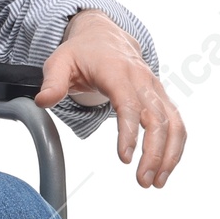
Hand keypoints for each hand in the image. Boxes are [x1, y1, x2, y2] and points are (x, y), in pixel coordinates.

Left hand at [34, 9, 185, 187]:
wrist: (104, 36)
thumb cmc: (81, 52)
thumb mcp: (59, 62)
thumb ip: (52, 82)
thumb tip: (42, 101)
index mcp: (117, 70)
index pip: (129, 103)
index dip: (129, 132)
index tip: (126, 159)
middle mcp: (142, 79)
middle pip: (157, 118)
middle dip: (153, 152)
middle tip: (142, 181)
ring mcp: (155, 88)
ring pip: (173, 122)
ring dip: (169, 154)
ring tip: (156, 182)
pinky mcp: (161, 98)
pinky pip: (176, 122)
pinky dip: (175, 146)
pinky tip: (164, 168)